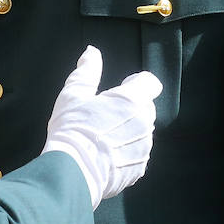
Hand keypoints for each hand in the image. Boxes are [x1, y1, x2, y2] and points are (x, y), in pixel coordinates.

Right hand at [42, 46, 161, 208]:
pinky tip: (105, 155)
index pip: (150, 83)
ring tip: (103, 138)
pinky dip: (125, 152)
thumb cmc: (73, 128)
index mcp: (131, 100)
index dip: (137, 83)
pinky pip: (136, 154)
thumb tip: (92, 51)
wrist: (74, 171)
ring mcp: (144, 148)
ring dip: (128, 131)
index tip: (122, 88)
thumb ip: (87, 71)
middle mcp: (144, 122)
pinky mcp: (139, 169)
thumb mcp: (73, 95)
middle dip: (131, 108)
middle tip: (105, 115)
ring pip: (141, 132)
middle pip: (146, 108)